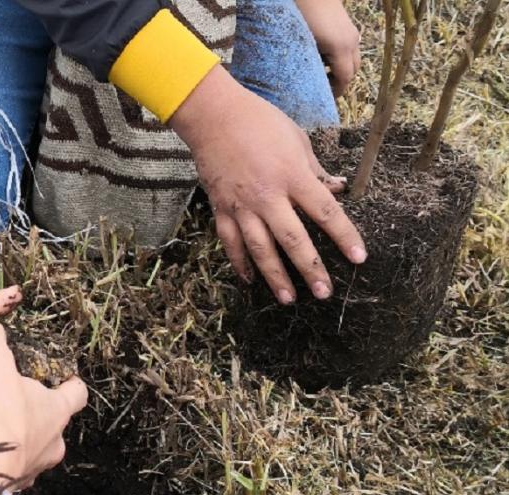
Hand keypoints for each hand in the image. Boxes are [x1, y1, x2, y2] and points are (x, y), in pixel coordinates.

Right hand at [0, 321, 87, 489]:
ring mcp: (32, 467)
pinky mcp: (8, 484)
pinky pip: (7, 466)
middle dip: (38, 412)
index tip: (64, 376)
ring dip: (17, 437)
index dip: (71, 382)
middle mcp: (52, 443)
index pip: (77, 393)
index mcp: (58, 411)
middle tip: (17, 398)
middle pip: (54, 424)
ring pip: (32, 448)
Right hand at [170, 67, 366, 303]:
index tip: (358, 258)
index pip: (325, 213)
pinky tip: (249, 279)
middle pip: (293, 239)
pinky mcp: (221, 208)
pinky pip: (230, 242)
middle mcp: (268, 196)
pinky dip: (239, 262)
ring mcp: (241, 205)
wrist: (214, 116)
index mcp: (292, 176)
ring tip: (288, 298)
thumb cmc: (259, 122)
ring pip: (260, 248)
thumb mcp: (297, 140)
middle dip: (310, 268)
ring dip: (275, 276)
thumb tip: (336, 189)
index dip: (345, 236)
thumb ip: (316, 170)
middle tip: (324, 292)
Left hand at [296, 0, 360, 97]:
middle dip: (340, 82)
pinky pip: (350, 49)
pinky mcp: (350, 27)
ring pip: (353, 59)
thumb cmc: (303, 16)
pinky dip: (341, 58)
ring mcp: (353, 33)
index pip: (344, 78)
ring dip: (341, 69)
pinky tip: (324, 57)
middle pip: (352, 70)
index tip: (325, 99)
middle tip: (323, 89)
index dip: (336, 91)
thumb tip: (309, 81)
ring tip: (322, 73)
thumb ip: (309, 63)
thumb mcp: (303, 44)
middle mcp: (352, 42)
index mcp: (341, 48)